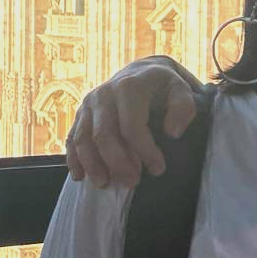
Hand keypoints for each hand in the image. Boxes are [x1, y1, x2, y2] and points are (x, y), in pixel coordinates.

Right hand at [65, 61, 198, 187]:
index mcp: (129, 87)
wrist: (141, 73)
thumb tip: (172, 133)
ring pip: (83, 139)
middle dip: (117, 163)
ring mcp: (89, 104)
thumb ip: (183, 108)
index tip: (158, 169)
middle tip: (133, 182)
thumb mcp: (181, 90)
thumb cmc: (163, 87)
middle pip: (103, 135)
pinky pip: (72, 138)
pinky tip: (81, 177)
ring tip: (105, 184)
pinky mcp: (80, 114)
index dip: (144, 151)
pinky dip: (74, 159)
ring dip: (92, 165)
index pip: (132, 126)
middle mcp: (104, 94)